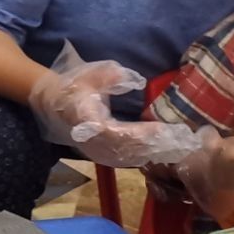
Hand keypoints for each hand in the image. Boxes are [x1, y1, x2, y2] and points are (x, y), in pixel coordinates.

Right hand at [30, 57, 201, 166]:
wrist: (52, 102)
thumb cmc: (73, 85)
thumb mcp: (89, 75)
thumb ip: (110, 77)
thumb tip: (135, 81)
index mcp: (89, 122)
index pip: (120, 133)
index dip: (143, 134)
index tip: (164, 129)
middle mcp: (93, 142)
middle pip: (129, 150)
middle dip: (156, 146)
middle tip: (181, 140)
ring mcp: (97, 151)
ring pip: (129, 158)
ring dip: (153, 153)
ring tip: (177, 146)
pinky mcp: (101, 153)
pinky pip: (126, 159)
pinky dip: (145, 156)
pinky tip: (161, 150)